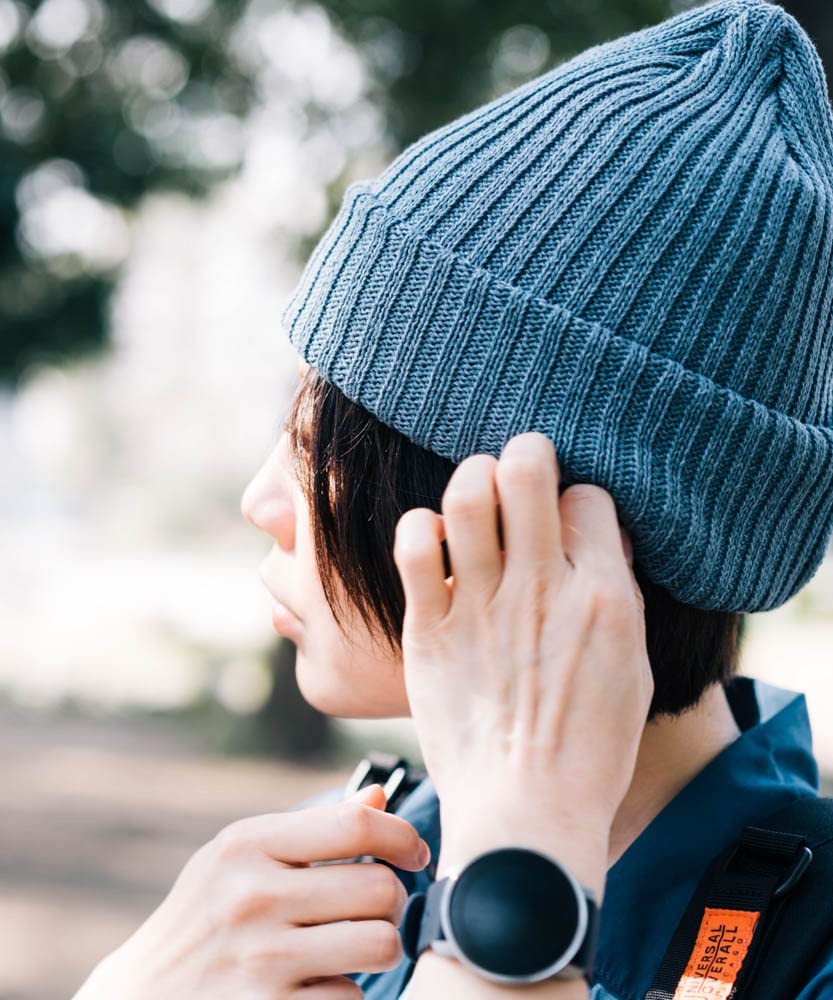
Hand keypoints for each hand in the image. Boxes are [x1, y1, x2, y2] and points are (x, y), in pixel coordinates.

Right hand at [72, 784, 428, 999]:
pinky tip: (315, 988)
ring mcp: (260, 963)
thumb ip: (309, 829)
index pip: (357, 825)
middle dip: (391, 902)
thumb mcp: (237, 859)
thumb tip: (379, 798)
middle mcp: (252, 898)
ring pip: (380, 945)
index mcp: (247, 845)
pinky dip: (344, 996)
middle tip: (374, 910)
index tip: (413, 854)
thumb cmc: (203, 919)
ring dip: (378, 950)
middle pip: (380, 888)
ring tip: (353, 948)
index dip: (403, 837)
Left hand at [392, 432, 653, 893]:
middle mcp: (540, 588)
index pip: (589, 499)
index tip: (566, 517)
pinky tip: (431, 541)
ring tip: (473, 491)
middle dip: (525, 452)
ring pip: (467, 497)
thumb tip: (597, 540)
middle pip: (528, 472)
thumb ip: (614, 596)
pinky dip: (418, 529)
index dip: (577, 497)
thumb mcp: (629, 669)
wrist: (524, 812)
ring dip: (470, 478)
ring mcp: (481, 606)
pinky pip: (413, 547)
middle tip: (519, 465)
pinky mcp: (431, 629)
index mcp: (600, 596)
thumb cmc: (585, 750)